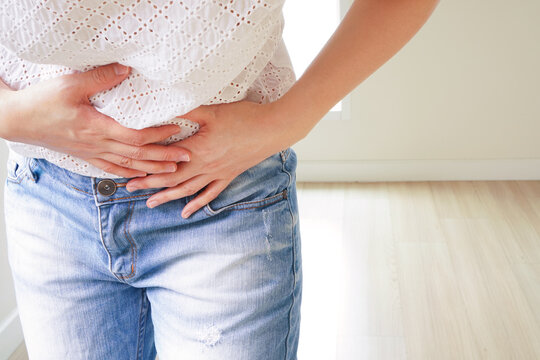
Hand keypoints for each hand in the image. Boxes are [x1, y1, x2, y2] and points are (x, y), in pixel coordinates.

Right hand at [0, 63, 190, 177]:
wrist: (16, 120)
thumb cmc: (41, 102)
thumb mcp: (70, 85)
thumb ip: (100, 78)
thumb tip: (126, 70)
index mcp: (97, 128)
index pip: (136, 136)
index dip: (158, 135)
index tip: (177, 130)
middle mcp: (98, 145)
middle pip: (138, 155)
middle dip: (164, 158)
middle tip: (188, 158)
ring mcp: (92, 153)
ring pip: (128, 165)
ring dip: (152, 169)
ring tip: (173, 171)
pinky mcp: (85, 156)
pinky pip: (111, 168)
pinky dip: (129, 173)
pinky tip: (140, 175)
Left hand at [125, 100, 288, 217]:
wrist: (272, 129)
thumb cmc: (244, 117)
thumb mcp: (212, 111)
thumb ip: (185, 112)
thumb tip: (162, 110)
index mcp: (198, 149)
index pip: (165, 164)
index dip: (145, 170)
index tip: (127, 172)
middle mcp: (205, 166)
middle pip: (172, 180)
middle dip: (149, 185)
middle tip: (129, 189)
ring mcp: (217, 173)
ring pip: (188, 190)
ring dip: (167, 197)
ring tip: (150, 203)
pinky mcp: (228, 175)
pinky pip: (210, 193)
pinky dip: (197, 204)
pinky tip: (186, 212)